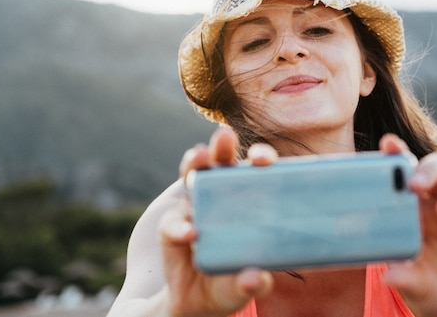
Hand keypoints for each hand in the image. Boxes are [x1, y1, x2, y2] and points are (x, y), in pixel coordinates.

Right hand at [159, 128, 274, 316]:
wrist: (193, 302)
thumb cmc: (228, 285)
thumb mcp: (243, 286)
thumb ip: (252, 284)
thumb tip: (257, 279)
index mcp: (248, 202)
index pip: (256, 173)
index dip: (260, 159)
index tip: (264, 159)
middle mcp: (221, 197)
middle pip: (222, 162)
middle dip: (223, 146)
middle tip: (224, 137)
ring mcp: (194, 207)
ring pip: (192, 176)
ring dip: (195, 163)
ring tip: (198, 156)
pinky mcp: (172, 224)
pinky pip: (173, 219)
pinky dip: (180, 225)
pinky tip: (190, 233)